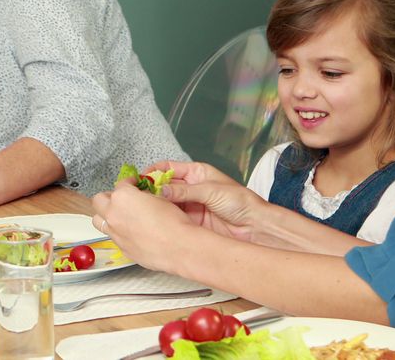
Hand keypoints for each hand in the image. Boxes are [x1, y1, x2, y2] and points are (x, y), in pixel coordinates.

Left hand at [91, 180, 196, 271]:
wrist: (179, 247)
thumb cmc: (173, 222)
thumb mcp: (160, 198)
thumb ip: (144, 195)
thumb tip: (142, 196)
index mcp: (123, 197)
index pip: (120, 183)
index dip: (129, 182)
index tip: (134, 184)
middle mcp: (113, 214)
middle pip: (99, 200)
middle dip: (109, 197)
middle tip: (121, 198)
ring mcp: (115, 233)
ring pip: (99, 221)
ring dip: (107, 215)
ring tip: (120, 216)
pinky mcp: (121, 248)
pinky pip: (113, 236)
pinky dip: (119, 232)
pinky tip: (132, 233)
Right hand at [152, 160, 269, 240]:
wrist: (255, 226)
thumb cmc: (241, 202)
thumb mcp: (211, 191)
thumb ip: (184, 190)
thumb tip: (161, 189)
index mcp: (197, 173)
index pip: (169, 168)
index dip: (154, 172)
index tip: (141, 179)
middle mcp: (191, 187)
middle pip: (165, 185)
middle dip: (152, 189)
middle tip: (139, 196)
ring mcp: (190, 204)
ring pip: (167, 202)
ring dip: (157, 204)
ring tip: (145, 208)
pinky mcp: (191, 221)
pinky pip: (173, 216)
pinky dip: (164, 216)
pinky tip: (157, 218)